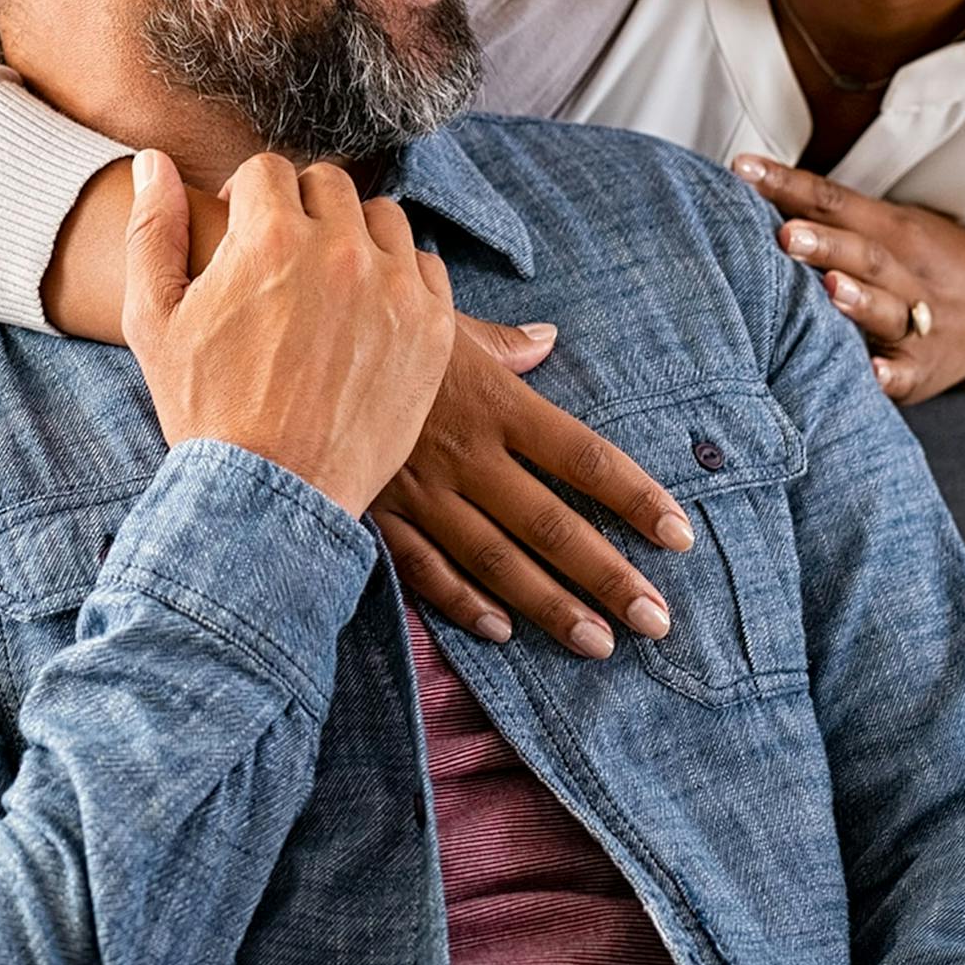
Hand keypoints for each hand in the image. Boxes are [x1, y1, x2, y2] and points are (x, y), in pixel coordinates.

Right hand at [122, 150, 454, 517]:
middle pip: (329, 185)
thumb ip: (153, 229)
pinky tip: (369, 310)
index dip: (248, 197)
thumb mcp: (154, 318)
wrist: (271, 494)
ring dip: (355, 236)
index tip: (244, 230)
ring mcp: (394, 287)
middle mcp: (339, 250)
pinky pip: (425, 267)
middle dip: (301, 209)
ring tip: (329, 281)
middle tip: (286, 257)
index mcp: (269, 237)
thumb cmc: (204, 408)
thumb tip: (153, 161)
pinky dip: (399, 278)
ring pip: (383, 219)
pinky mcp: (433, 327)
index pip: (268, 169)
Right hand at [372, 317, 696, 658]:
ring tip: (599, 644)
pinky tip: (503, 631)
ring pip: (498, 560)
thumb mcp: (441, 320)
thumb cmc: (373, 325)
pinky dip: (464, 603)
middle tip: (656, 620)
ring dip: (551, 606)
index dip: (635, 497)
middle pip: (552, 525)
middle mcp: (467, 454)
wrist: (286, 346)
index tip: (679, 534)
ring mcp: (421, 491)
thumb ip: (502, 342)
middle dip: (608, 576)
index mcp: (495, 402)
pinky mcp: (379, 514)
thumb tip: (548, 339)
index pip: (583, 457)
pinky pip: (427, 569)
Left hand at [734, 154, 964, 403]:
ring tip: (829, 289)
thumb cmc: (923, 264)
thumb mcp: (890, 228)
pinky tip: (871, 373)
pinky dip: (891, 374)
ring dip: (858, 300)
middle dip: (825, 244)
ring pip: (888, 309)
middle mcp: (906, 272)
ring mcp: (919, 321)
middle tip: (785, 235)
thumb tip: (750, 186)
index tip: (742, 170)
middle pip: (864, 253)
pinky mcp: (924, 370)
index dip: (788, 185)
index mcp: (891, 229)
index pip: (834, 201)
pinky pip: (907, 373)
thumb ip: (830, 215)